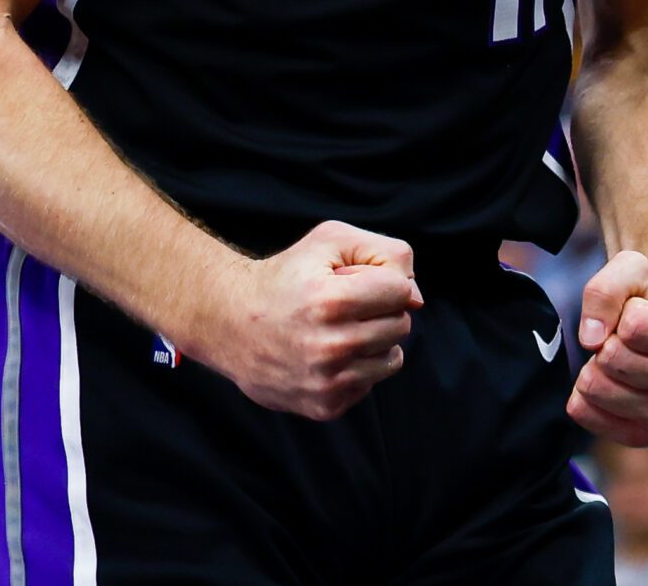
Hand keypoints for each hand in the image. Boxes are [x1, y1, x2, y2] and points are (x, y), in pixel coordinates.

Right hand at [198, 221, 420, 421]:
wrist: (231, 323)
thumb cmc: (288, 276)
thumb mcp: (330, 241)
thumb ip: (385, 253)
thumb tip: (416, 298)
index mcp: (330, 301)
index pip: (401, 291)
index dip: (382, 280)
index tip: (355, 280)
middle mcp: (330, 346)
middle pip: (401, 324)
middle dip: (380, 309)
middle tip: (344, 304)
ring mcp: (328, 382)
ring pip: (392, 358)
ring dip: (374, 340)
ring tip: (338, 329)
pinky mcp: (326, 406)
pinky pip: (371, 383)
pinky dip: (358, 366)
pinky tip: (328, 354)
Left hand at [568, 250, 647, 445]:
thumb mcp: (631, 269)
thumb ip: (606, 290)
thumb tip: (591, 340)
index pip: (635, 325)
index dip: (624, 310)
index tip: (639, 312)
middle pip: (614, 358)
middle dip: (607, 339)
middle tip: (624, 337)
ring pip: (597, 387)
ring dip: (594, 364)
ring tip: (618, 357)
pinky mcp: (643, 437)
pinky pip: (586, 414)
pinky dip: (583, 393)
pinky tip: (606, 380)